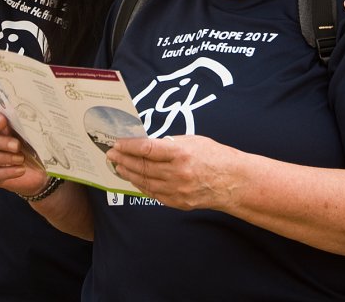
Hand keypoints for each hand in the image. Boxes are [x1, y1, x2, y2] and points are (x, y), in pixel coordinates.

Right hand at [0, 111, 50, 195]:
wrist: (36, 171)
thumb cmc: (31, 149)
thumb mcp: (31, 137)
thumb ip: (27, 128)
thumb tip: (33, 122)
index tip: (3, 122)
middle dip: (1, 142)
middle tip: (17, 145)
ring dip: (4, 157)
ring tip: (21, 159)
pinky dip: (8, 171)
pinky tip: (20, 169)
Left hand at [107, 135, 239, 210]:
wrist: (234, 182)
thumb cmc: (215, 156)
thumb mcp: (193, 141)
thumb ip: (168, 144)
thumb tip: (145, 145)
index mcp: (181, 153)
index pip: (146, 149)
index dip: (128, 146)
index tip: (117, 143)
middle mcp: (178, 173)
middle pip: (142, 166)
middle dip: (123, 159)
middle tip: (110, 154)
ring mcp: (177, 190)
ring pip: (144, 181)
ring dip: (128, 173)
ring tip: (118, 166)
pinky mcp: (178, 202)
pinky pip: (153, 194)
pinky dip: (141, 185)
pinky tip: (133, 179)